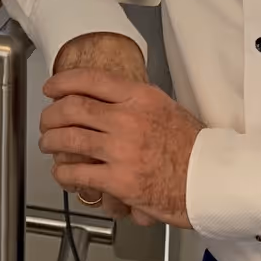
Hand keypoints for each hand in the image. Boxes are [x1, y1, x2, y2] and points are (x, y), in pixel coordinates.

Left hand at [40, 66, 203, 228]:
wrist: (213, 181)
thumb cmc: (196, 149)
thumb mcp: (168, 109)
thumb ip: (137, 103)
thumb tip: (112, 101)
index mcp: (140, 98)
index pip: (91, 80)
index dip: (63, 82)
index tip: (51, 88)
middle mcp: (128, 119)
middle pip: (72, 108)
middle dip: (51, 114)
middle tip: (46, 120)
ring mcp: (122, 150)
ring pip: (69, 139)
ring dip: (51, 141)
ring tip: (48, 144)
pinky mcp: (119, 181)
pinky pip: (79, 174)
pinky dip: (63, 173)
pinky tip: (62, 173)